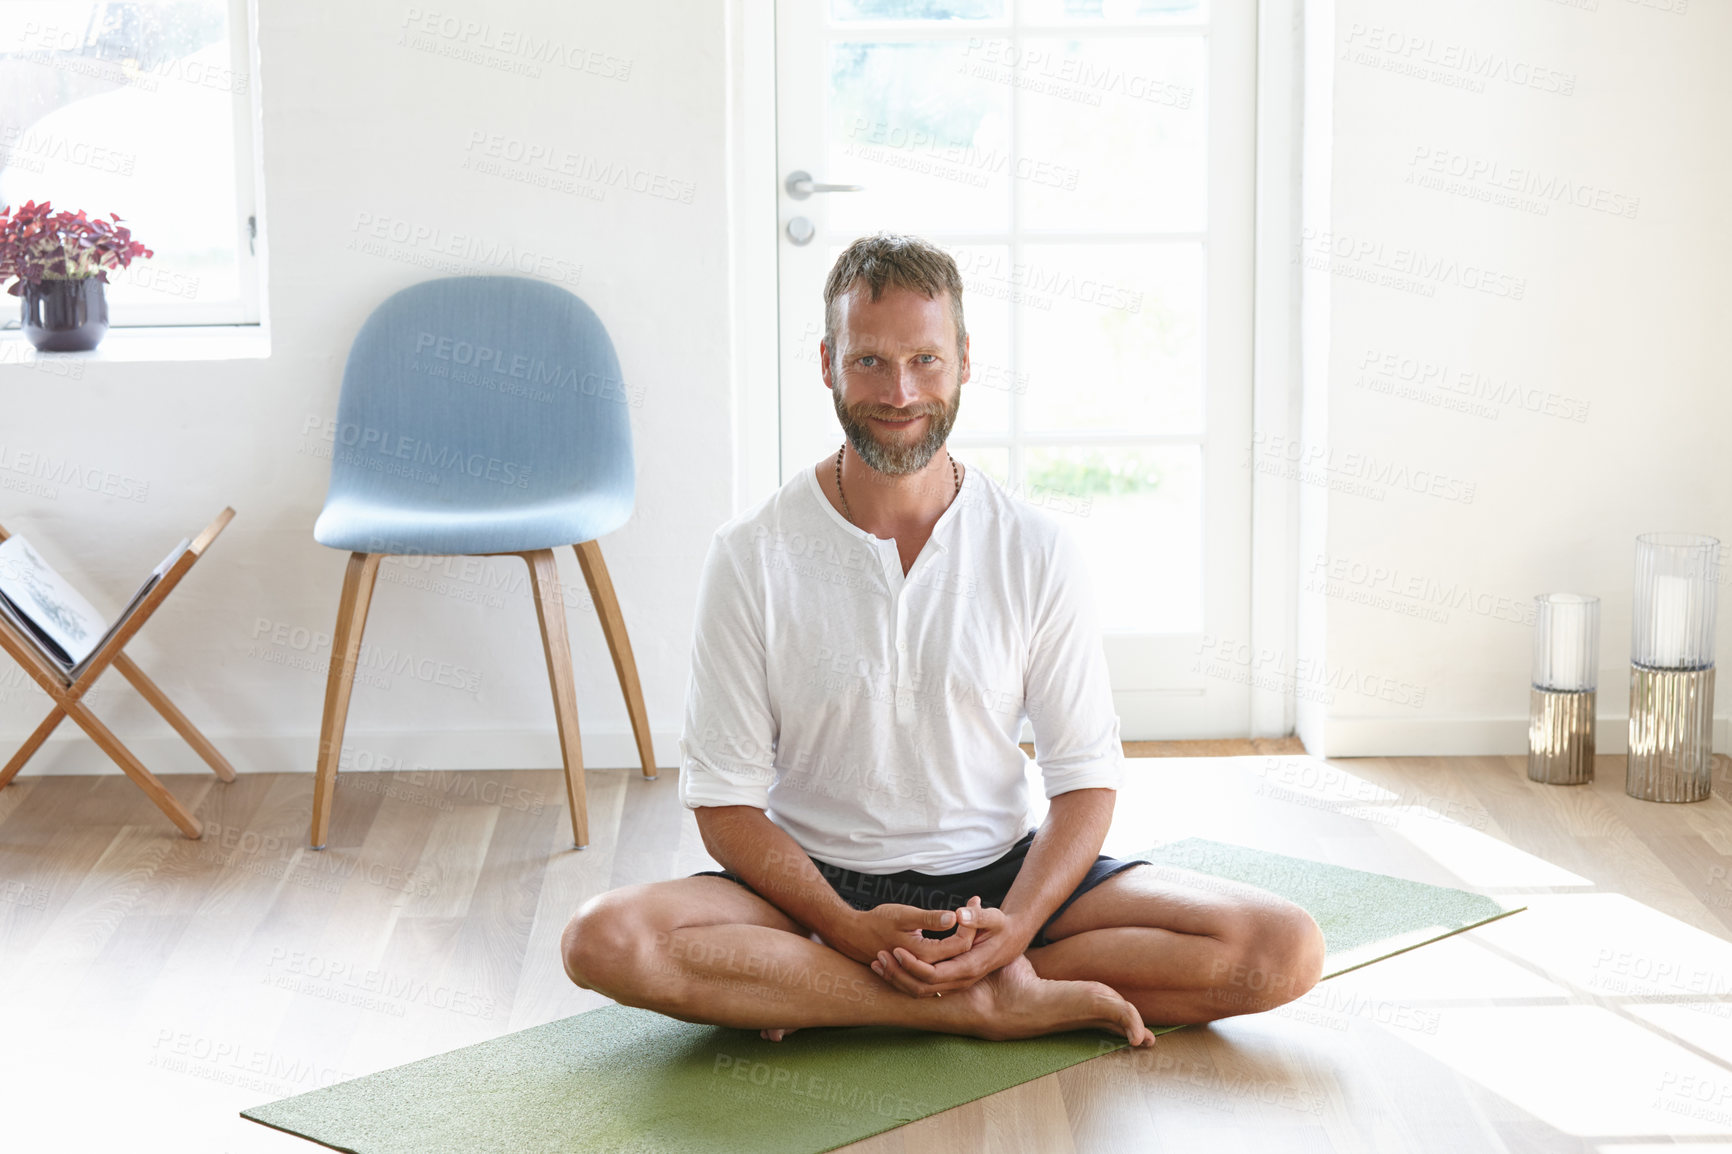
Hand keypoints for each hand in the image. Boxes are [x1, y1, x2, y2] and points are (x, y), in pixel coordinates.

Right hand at [825, 903, 977, 970]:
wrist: (853, 936)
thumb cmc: (877, 922)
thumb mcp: (904, 915)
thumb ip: (930, 919)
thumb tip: (954, 917)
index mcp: (925, 954)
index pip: (961, 945)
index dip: (970, 925)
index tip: (972, 904)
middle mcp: (925, 969)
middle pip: (960, 956)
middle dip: (971, 934)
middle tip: (974, 910)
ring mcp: (920, 974)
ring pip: (952, 964)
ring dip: (963, 946)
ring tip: (968, 923)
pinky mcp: (916, 973)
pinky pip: (941, 968)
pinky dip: (951, 955)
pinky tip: (955, 940)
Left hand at [873, 897, 1030, 996]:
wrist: (1014, 939)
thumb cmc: (1003, 927)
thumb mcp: (994, 918)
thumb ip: (977, 916)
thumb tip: (959, 914)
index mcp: (969, 966)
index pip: (935, 974)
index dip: (914, 965)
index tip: (896, 949)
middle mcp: (962, 979)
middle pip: (923, 987)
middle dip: (899, 974)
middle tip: (879, 957)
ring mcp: (957, 983)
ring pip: (922, 991)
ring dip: (899, 979)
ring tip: (879, 963)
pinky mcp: (953, 980)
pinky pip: (925, 987)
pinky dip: (906, 979)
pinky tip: (891, 966)